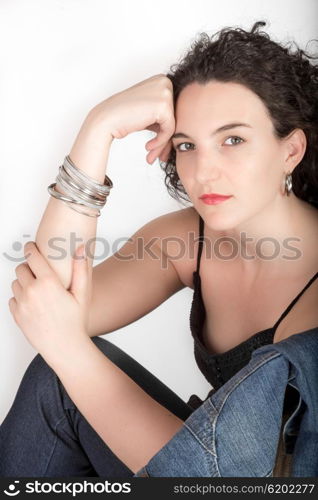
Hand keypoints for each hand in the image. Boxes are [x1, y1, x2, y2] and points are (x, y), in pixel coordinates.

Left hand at [9, 242, 90, 365]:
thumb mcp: (82, 294)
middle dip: (28, 267)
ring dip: (24, 283)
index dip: (31, 248)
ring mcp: (22, 304)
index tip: (32, 247)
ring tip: (38, 291)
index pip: (32, 256)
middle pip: (21, 268)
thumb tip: (81, 248)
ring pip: (15, 283)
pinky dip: (20, 298)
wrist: (64, 347)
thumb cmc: (75, 322)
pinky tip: (34, 304)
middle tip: (39, 273)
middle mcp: (32, 291)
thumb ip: (81, 269)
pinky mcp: (16, 315)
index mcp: (48, 283)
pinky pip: (12, 299)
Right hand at [91, 74, 174, 164]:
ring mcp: (165, 92)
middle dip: (167, 140)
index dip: (168, 131)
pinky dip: (160, 141)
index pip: (174, 109)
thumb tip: (183, 131)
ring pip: (174, 125)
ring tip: (152, 155)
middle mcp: (165, 82)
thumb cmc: (125, 117)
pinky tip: (148, 147)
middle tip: (159, 156)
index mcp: (162, 80)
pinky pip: (170, 129)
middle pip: (176, 117)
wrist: (107, 119)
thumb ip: (165, 117)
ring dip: (163, 144)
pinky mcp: (163, 105)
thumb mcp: (150, 114)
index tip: (161, 148)